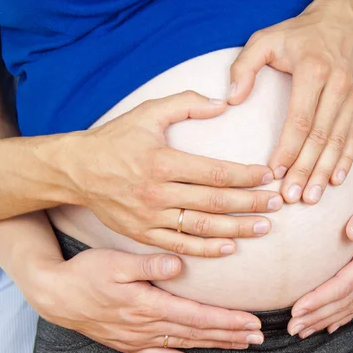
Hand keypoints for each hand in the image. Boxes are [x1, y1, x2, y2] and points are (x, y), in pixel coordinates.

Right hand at [22, 249, 263, 352]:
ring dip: (217, 345)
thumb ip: (148, 265)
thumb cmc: (87, 273)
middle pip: (198, 333)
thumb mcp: (115, 262)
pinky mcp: (131, 344)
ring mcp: (139, 339)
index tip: (252, 320)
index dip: (226, 319)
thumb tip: (179, 265)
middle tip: (259, 335)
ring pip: (186, 345)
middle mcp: (147, 326)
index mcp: (148, 304)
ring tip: (243, 345)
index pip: (197, 315)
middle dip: (231, 334)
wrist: (56, 295)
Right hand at [66, 91, 283, 256]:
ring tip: (264, 228)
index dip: (245, 175)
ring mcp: (149, 217)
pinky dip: (205, 249)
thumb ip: (186, 102)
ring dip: (236, 230)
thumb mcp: (146, 111)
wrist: (75, 170)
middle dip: (250, 203)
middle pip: (214, 203)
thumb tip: (224, 102)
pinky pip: (179, 246)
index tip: (269, 175)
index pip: (214, 172)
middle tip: (278, 203)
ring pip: (201, 228)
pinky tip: (229, 248)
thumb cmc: (114, 139)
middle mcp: (157, 192)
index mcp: (161, 161)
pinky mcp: (142, 234)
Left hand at [229, 0, 352, 204]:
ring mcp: (352, 97)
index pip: (300, 119)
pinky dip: (345, 162)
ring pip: (339, 142)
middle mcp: (338, 86)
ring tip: (311, 198)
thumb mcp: (265, 38)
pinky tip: (336, 182)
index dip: (288, 149)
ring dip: (325, 172)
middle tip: (293, 196)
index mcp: (313, 71)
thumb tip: (231, 99)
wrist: (346, 19)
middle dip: (306, 170)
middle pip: (320, 137)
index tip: (275, 173)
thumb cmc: (299, 33)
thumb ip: (244, 66)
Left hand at [287, 167, 352, 337]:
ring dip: (327, 319)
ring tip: (303, 331)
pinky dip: (345, 314)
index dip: (320, 299)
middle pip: (346, 300)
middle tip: (292, 328)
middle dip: (318, 316)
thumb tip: (351, 233)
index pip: (345, 284)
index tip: (297, 309)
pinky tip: (330, 325)